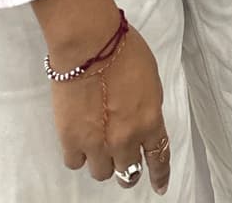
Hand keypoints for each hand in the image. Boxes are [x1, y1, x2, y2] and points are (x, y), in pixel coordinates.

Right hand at [50, 24, 169, 191]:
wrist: (90, 45)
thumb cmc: (123, 51)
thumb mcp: (150, 79)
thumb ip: (148, 107)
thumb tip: (141, 119)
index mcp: (149, 120)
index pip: (158, 157)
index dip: (159, 175)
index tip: (160, 186)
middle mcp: (125, 139)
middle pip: (129, 172)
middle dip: (129, 169)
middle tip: (123, 162)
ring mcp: (97, 143)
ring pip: (102, 173)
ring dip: (103, 161)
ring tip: (99, 146)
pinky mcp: (71, 141)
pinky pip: (76, 163)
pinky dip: (79, 155)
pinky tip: (80, 142)